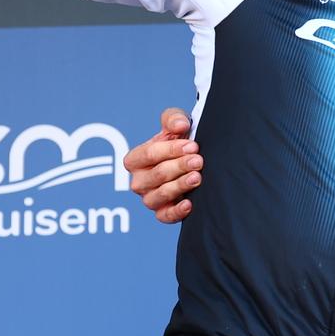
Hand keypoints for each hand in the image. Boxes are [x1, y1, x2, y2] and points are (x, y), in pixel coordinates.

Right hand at [123, 107, 200, 224]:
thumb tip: (180, 125)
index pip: (149, 154)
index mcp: (135, 159)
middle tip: (198, 160)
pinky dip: (176, 212)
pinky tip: (190, 204)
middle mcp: (139, 181)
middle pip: (157, 175)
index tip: (192, 146)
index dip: (171, 150)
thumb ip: (174, 119)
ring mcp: (149, 198)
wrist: (193, 160)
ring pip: (160, 195)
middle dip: (179, 166)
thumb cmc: (179, 141)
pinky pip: (165, 216)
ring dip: (179, 186)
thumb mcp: (175, 125)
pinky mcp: (162, 212)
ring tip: (197, 177)